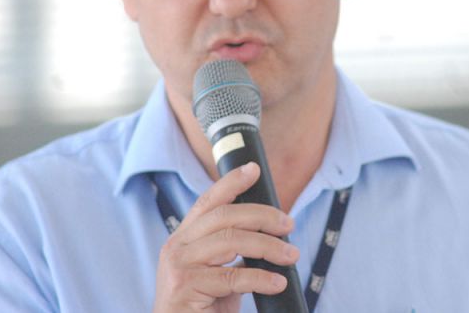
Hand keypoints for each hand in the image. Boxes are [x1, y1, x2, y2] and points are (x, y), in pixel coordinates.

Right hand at [152, 162, 298, 312]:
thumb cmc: (202, 309)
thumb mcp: (216, 273)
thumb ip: (231, 251)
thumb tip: (269, 232)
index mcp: (183, 238)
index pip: (208, 201)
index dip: (230, 182)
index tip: (253, 169)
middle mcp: (176, 246)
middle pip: (224, 216)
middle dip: (262, 216)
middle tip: (288, 224)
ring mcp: (178, 266)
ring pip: (231, 241)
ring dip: (268, 246)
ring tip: (291, 256)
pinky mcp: (185, 287)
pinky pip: (232, 277)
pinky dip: (261, 278)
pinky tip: (277, 282)